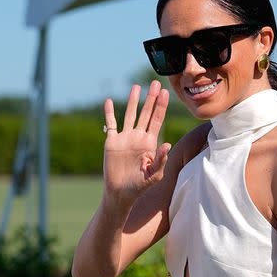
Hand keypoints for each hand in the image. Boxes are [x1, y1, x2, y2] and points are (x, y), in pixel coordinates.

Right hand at [102, 81, 170, 207]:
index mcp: (150, 143)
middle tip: (155, 83)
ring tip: (137, 86)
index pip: (157, 120)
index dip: (161, 107)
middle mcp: (138, 137)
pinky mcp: (112, 142)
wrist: (120, 193)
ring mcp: (125, 138)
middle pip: (146, 113)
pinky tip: (110, 101)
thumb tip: (167, 144)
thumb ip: (160, 161)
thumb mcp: (153, 176)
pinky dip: (110, 113)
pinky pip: (111, 124)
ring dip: (133, 101)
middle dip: (151, 99)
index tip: (165, 93)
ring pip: (130, 115)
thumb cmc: (139, 187)